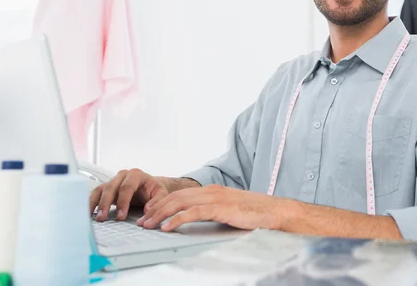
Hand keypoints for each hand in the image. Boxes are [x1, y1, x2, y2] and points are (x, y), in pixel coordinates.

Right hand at [90, 168, 168, 221]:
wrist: (149, 186)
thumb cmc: (154, 189)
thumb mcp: (161, 193)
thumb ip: (157, 201)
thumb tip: (148, 210)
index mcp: (136, 174)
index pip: (127, 187)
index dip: (123, 202)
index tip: (121, 216)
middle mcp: (122, 175)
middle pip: (111, 187)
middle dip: (106, 203)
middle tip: (103, 218)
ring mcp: (113, 181)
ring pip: (101, 190)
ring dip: (96, 204)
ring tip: (94, 217)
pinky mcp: (107, 188)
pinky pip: (96, 193)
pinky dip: (91, 203)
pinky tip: (87, 213)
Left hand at [136, 184, 294, 231]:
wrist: (274, 211)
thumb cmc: (254, 212)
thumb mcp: (228, 210)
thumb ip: (213, 211)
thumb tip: (197, 218)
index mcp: (211, 191)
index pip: (180, 195)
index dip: (162, 203)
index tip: (150, 213)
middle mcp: (210, 191)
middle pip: (175, 197)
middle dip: (155, 209)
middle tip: (142, 221)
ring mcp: (215, 198)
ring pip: (179, 203)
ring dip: (160, 214)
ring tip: (148, 224)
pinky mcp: (220, 208)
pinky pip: (193, 213)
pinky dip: (176, 219)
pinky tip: (166, 227)